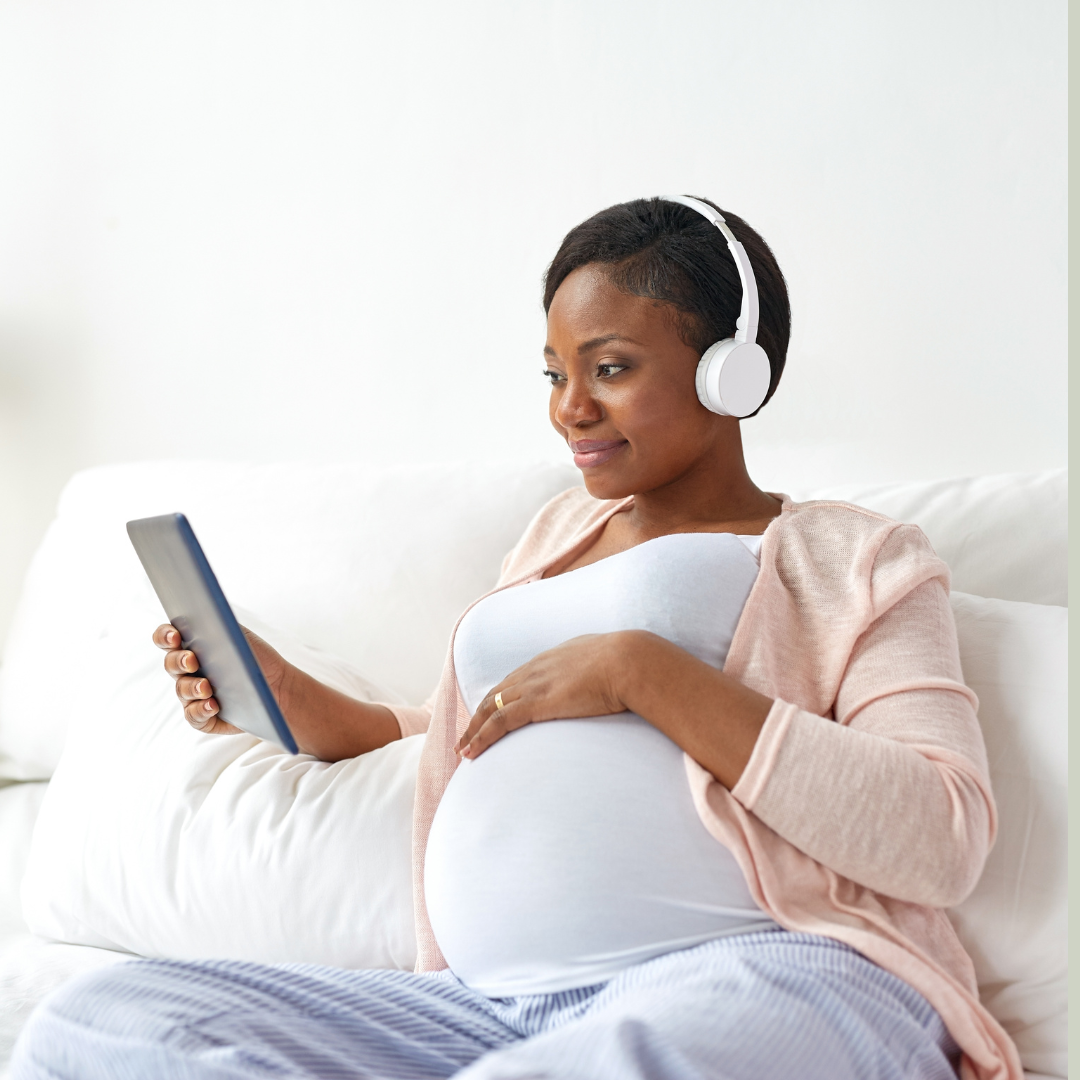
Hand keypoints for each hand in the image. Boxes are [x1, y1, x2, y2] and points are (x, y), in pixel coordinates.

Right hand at [152, 623, 286, 735]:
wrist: (279, 684)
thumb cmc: (256, 657)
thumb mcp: (241, 636)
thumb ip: (220, 624)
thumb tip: (204, 617)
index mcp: (192, 646)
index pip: (167, 638)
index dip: (165, 636)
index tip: (175, 636)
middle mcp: (188, 671)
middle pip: (171, 664)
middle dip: (179, 661)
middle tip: (192, 660)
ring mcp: (194, 695)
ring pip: (182, 691)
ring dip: (192, 688)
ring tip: (206, 687)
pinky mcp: (204, 717)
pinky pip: (194, 715)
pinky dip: (201, 710)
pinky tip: (213, 705)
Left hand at [455, 632, 631, 758]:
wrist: (629, 661)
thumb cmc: (628, 664)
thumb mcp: (606, 662)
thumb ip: (597, 671)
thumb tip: (606, 680)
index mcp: (551, 658)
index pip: (515, 679)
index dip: (500, 697)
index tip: (491, 713)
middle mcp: (535, 669)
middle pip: (496, 693)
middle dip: (478, 715)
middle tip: (468, 735)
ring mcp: (533, 685)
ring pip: (489, 709)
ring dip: (473, 731)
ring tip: (464, 749)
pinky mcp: (535, 703)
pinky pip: (498, 722)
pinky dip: (481, 738)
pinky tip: (471, 752)